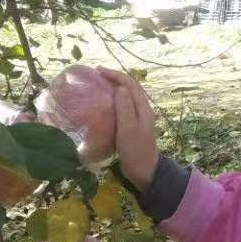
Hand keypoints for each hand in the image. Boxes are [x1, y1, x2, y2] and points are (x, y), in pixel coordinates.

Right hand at [98, 67, 158, 192]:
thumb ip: (125, 107)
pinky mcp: (132, 125)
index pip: (130, 84)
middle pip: (129, 87)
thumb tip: (119, 87)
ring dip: (113, 88)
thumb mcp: (128, 128)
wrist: (144, 171)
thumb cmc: (135, 150)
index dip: (116, 74)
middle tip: (96, 75)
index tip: (98, 70)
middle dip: (114, 78)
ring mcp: (138, 117)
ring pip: (126, 96)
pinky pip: (122, 107)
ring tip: (97, 85)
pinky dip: (112, 101)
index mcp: (144, 108)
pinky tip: (101, 104)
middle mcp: (142, 109)